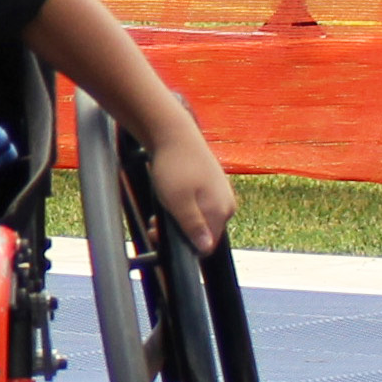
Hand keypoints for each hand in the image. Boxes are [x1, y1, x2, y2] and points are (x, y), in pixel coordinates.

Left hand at [149, 118, 234, 256]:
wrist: (174, 132)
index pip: (206, 246)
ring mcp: (221, 193)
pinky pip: (199, 204)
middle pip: (203, 232)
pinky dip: (184, 205)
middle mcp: (226, 204)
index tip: (160, 234)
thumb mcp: (179, 203)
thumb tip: (206, 249)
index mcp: (222, 211)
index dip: (182, 245)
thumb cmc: (175, 166)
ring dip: (179, 219)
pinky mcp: (213, 184)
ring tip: (161, 207)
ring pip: (199, 218)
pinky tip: (171, 196)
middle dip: (180, 232)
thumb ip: (194, 227)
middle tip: (154, 224)